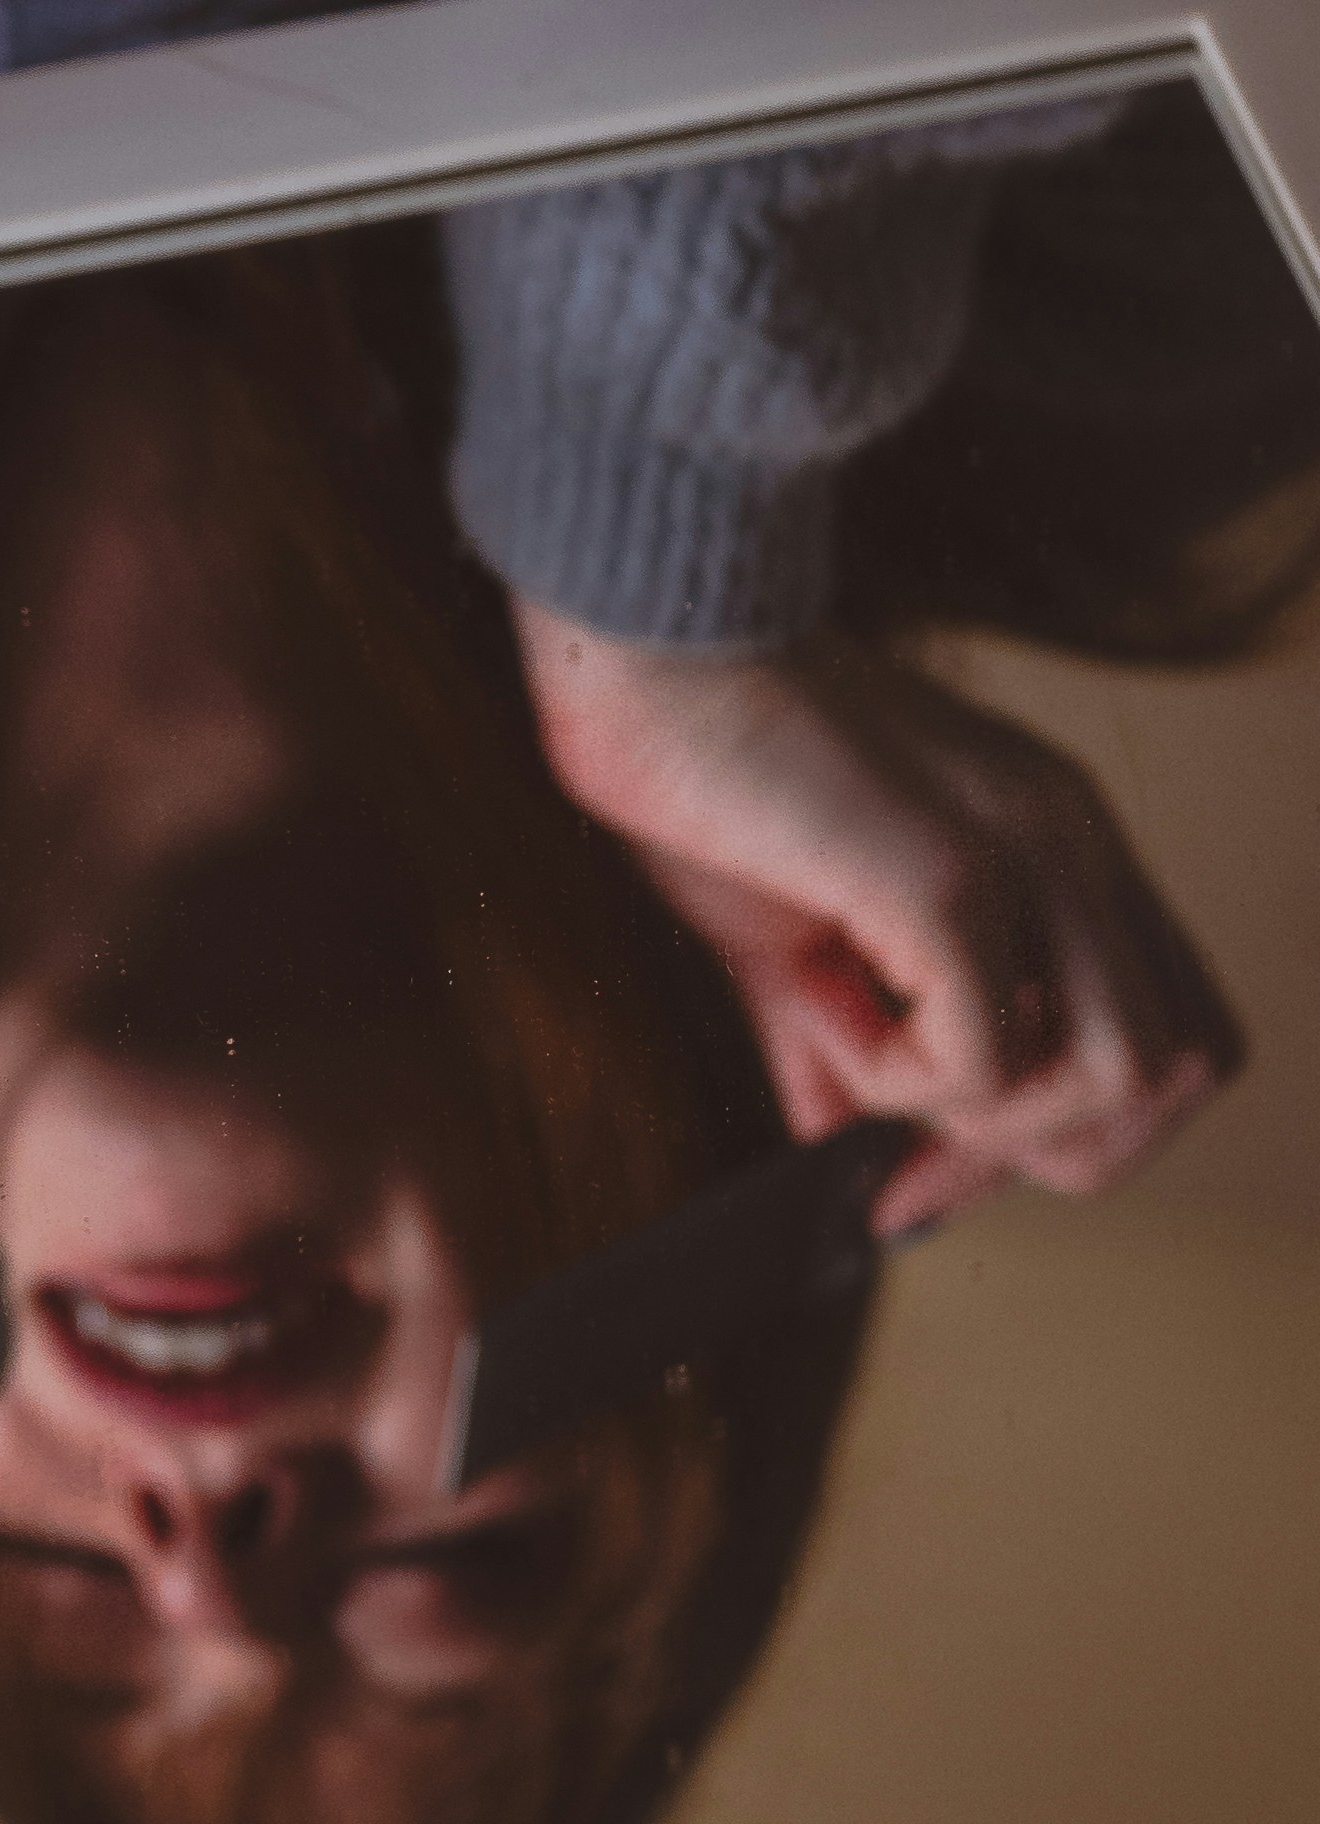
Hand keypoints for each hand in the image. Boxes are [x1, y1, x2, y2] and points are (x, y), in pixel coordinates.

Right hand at [512, 602, 1239, 1233]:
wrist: (641, 650)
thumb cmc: (700, 766)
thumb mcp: (785, 929)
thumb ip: (833, 1035)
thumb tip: (827, 1139)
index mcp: (1059, 841)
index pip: (1171, 1029)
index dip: (1070, 1128)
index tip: (915, 1172)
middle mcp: (1074, 839)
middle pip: (1181, 1066)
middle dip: (1043, 1146)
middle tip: (902, 1152)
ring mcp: (1029, 849)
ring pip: (1120, 1075)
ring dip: (983, 1116)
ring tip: (859, 1054)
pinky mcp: (952, 874)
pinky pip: (985, 1058)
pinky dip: (897, 1078)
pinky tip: (818, 1006)